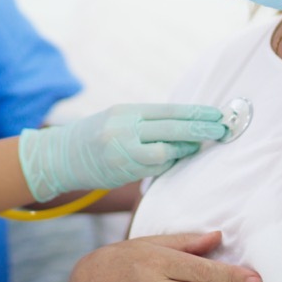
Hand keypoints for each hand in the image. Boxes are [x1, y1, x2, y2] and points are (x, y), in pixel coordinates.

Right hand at [19, 103, 224, 201]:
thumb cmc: (94, 135)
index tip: (216, 114)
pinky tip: (173, 158)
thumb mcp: (118, 118)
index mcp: (126, 111)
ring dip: (185, 149)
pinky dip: (167, 162)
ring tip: (197, 146)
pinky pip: (155, 167)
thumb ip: (146, 121)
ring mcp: (123, 151)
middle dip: (200, 130)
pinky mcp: (122, 171)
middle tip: (221, 129)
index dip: (194, 112)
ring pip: (165, 151)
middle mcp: (124, 129)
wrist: (60, 157)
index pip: (168, 110)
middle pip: (171, 129)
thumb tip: (184, 123)